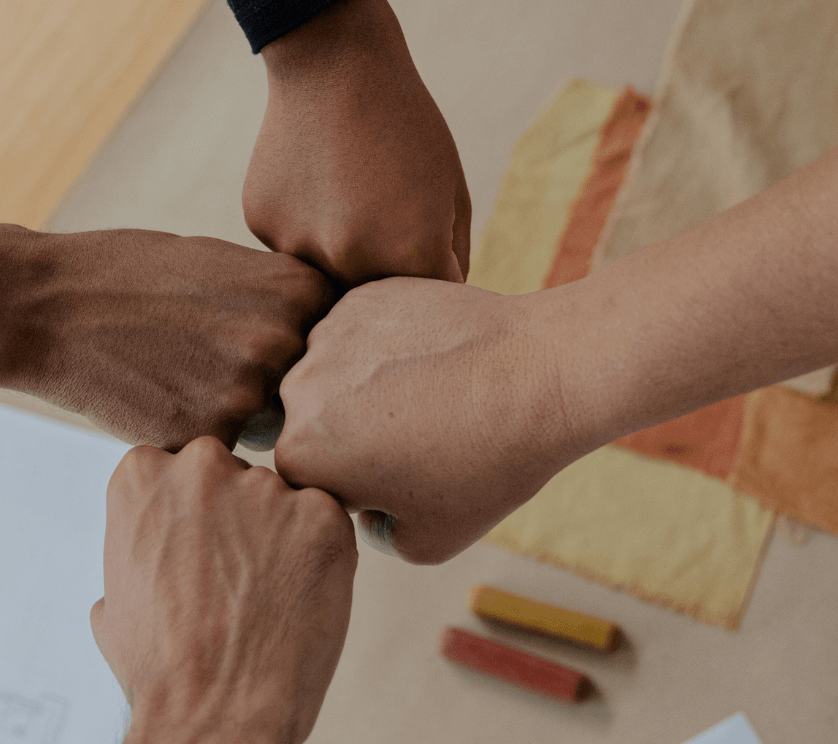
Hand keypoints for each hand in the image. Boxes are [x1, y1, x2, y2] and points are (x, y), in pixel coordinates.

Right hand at [0, 225, 332, 448]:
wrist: (53, 307)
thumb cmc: (136, 276)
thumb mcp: (224, 264)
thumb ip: (283, 302)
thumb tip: (332, 341)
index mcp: (299, 289)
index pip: (345, 341)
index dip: (312, 349)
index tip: (274, 345)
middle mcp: (286, 338)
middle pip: (317, 390)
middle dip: (283, 389)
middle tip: (223, 371)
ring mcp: (250, 390)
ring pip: (276, 426)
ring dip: (247, 418)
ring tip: (191, 383)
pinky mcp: (210, 433)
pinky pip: (232, 450)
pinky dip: (206, 437)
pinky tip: (166, 402)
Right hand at [93, 437, 356, 743]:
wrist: (215, 711)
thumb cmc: (161, 666)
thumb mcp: (114, 595)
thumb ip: (138, 544)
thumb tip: (156, 547)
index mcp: (142, 473)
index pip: (180, 469)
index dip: (194, 516)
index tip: (198, 553)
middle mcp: (202, 464)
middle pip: (231, 473)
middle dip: (237, 516)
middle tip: (236, 577)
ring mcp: (264, 486)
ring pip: (281, 499)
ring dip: (280, 535)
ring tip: (267, 596)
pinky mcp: (322, 514)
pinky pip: (325, 521)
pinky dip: (320, 554)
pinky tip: (299, 597)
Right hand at [247, 0, 471, 289]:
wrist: (333, 64)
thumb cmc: (407, 125)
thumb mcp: (451, 194)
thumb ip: (448, 260)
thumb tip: (431, 313)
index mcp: (409, 258)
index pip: (427, 307)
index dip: (430, 281)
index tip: (427, 252)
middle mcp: (350, 264)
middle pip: (371, 301)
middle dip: (382, 272)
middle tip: (382, 216)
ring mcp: (299, 248)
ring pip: (325, 276)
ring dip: (338, 253)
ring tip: (347, 193)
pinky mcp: (263, 227)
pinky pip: (291, 246)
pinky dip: (304, 225)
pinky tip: (314, 179)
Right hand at [275, 278, 593, 564]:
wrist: (539, 375)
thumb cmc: (485, 465)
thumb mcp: (427, 541)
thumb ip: (374, 534)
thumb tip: (366, 505)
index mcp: (300, 454)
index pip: (310, 478)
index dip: (358, 487)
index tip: (407, 480)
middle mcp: (298, 389)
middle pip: (314, 422)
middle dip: (352, 433)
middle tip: (422, 437)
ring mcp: (330, 333)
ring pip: (336, 371)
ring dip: (366, 384)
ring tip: (433, 396)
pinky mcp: (364, 295)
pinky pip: (364, 330)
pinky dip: (391, 345)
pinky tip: (438, 359)